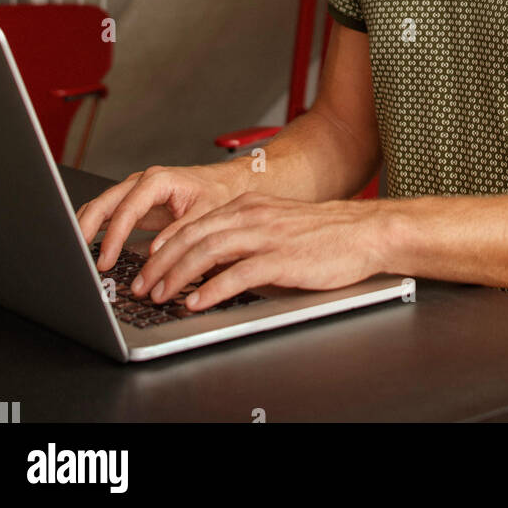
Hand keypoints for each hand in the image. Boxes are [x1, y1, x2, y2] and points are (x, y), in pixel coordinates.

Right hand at [75, 162, 250, 269]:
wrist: (228, 183)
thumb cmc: (219, 194)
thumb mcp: (207, 214)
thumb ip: (181, 232)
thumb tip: (155, 252)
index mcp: (158, 181)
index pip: (127, 208)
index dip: (114, 236)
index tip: (106, 261)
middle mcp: (142, 182)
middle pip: (104, 202)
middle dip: (86, 228)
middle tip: (76, 257)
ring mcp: (135, 192)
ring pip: (101, 207)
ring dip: (86, 229)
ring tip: (76, 255)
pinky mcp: (135, 204)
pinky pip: (108, 214)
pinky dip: (95, 229)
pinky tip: (87, 246)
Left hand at [128, 191, 386, 309]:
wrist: (365, 232)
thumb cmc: (324, 234)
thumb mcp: (276, 225)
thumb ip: (245, 236)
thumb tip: (210, 260)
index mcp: (249, 205)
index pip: (194, 223)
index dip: (164, 245)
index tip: (146, 264)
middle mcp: (253, 215)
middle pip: (193, 236)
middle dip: (160, 263)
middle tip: (142, 285)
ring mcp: (267, 236)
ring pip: (208, 251)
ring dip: (178, 275)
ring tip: (160, 295)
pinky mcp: (282, 259)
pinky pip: (238, 274)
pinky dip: (212, 288)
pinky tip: (197, 301)